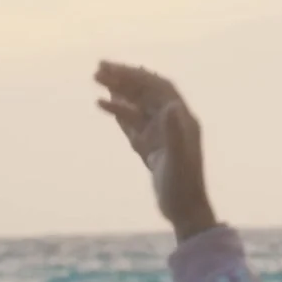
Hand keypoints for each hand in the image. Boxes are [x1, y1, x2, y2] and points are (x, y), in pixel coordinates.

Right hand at [95, 63, 216, 240]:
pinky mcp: (151, 148)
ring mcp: (160, 135)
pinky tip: (104, 103)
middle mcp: (172, 123)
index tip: (113, 69)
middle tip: (97, 70)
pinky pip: (133, 124)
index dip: (137, 76)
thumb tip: (171, 105)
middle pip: (146, 93)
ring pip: (137, 106)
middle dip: (124, 79)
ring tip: (96, 81)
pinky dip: (119, 112)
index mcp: (182, 120)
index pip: (158, 88)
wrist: (184, 212)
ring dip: (118, 92)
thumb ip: (174, 133)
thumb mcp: (178, 160)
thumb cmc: (183, 188)